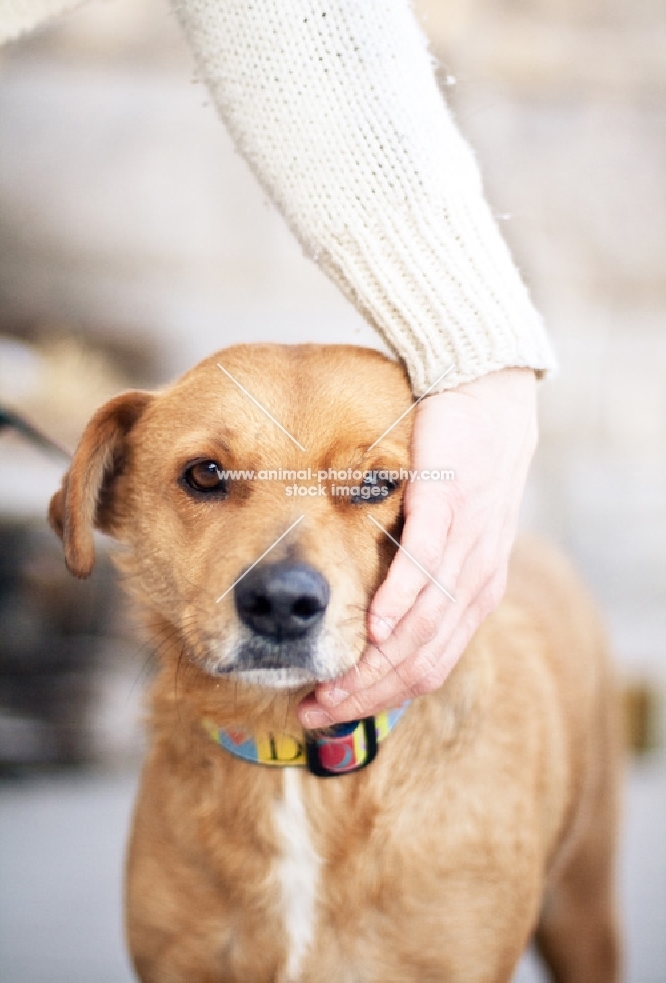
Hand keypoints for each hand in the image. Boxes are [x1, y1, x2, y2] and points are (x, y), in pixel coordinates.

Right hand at [298, 368, 537, 727]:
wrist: (488, 394)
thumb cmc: (458, 464)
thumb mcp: (448, 533)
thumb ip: (421, 576)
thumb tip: (376, 617)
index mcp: (474, 594)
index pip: (430, 667)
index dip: (380, 699)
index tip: (331, 711)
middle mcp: (477, 582)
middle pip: (424, 663)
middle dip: (367, 696)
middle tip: (316, 711)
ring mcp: (468, 547)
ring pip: (424, 628)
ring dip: (374, 665)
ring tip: (328, 685)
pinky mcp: (450, 505)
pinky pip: (426, 567)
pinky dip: (397, 605)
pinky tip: (370, 627)